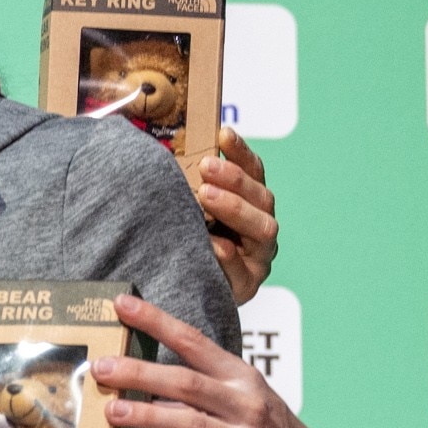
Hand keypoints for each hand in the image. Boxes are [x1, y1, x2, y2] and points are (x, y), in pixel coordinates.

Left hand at [96, 295, 341, 427]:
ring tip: (111, 412)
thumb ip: (199, 385)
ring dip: (148, 418)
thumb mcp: (243, 397)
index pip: (195, 342)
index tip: (122, 304)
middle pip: (188, 384)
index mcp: (242, 378)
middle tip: (102, 368)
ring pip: (191, 426)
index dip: (157, 321)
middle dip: (141, 374)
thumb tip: (138, 376)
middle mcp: (248, 406)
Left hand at [198, 128, 276, 304]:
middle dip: (236, 180)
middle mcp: (261, 228)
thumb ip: (188, 187)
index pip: (254, 173)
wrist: (187, 294)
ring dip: (235, 209)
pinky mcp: (247, 286)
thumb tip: (165, 152)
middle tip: (207, 167)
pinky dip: (229, 258)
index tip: (223, 133)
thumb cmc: (187, 244)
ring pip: (262, 229)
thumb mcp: (188, 212)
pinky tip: (214, 245)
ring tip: (206, 196)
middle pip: (262, 198)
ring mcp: (259, 257)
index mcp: (252, 205)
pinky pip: (242, 271)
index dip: (241, 152)